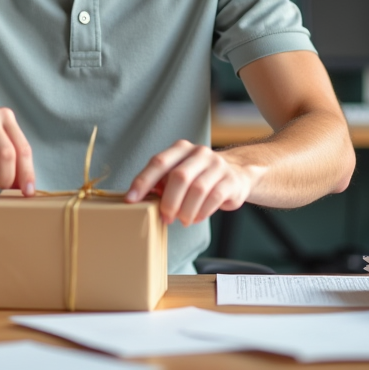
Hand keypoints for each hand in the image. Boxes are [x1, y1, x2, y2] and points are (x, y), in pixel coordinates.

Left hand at [124, 140, 256, 225]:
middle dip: (168, 201)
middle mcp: (199, 153)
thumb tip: (140, 199)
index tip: (131, 199)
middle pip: (179, 177)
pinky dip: (201, 212)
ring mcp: (217, 165)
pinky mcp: (230, 180)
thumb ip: (162, 182)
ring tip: (182, 220)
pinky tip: (195, 218)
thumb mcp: (180, 173)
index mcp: (181, 149)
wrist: (237, 174)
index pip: (158, 162)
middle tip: (165, 217)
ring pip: (197, 189)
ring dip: (186, 210)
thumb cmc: (200, 177)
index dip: (143, 181)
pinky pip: (213, 198)